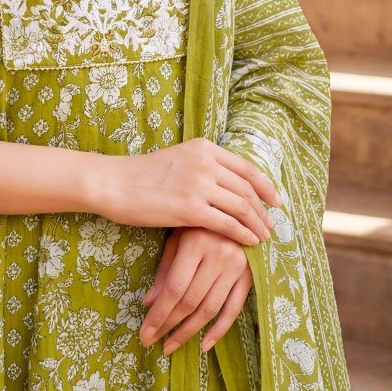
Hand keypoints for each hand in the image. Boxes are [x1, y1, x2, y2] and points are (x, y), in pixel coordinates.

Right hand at [97, 137, 280, 245]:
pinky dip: (243, 234)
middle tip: (271, 225)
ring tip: (263, 237)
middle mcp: (205, 162)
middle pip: (248, 189)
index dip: (266, 186)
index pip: (246, 168)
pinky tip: (248, 243)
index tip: (276, 201)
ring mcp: (199, 184)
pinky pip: (228, 224)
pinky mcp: (190, 208)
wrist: (115, 183)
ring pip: (242, 207)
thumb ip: (203, 166)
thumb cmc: (142, 175)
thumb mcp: (178, 159)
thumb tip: (229, 185)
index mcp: (204, 147)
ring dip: (257, 224)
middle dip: (264, 210)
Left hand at [138, 226, 253, 354]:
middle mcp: (218, 255)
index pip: (175, 288)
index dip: (159, 314)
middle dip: (169, 325)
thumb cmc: (198, 222)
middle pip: (191, 301)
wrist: (234, 206)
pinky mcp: (249, 276)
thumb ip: (165, 269)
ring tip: (171, 345)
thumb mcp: (177, 236)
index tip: (145, 333)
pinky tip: (204, 345)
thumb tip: (149, 304)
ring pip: (210, 309)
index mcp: (196, 243)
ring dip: (189, 332)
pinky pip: (234, 309)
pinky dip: (219, 330)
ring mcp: (236, 267)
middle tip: (152, 342)